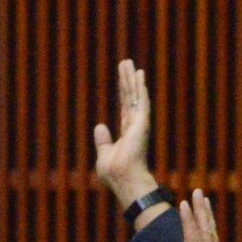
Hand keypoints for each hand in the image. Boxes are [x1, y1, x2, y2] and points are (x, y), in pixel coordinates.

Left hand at [92, 58, 156, 204]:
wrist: (122, 178)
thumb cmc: (114, 172)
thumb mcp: (103, 154)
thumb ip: (102, 140)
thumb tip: (100, 126)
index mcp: (127, 132)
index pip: (125, 106)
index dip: (124, 92)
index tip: (124, 78)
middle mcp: (134, 124)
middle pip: (130, 96)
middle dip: (128, 80)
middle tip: (126, 63)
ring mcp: (139, 122)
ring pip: (135, 95)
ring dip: (132, 78)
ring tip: (129, 63)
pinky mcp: (141, 122)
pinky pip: (141, 100)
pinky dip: (140, 87)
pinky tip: (139, 74)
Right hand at [180, 190, 237, 241]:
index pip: (194, 239)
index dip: (188, 221)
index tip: (184, 203)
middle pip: (206, 231)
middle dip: (201, 210)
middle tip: (197, 191)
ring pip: (211, 234)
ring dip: (207, 215)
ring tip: (203, 199)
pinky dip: (209, 227)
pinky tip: (206, 221)